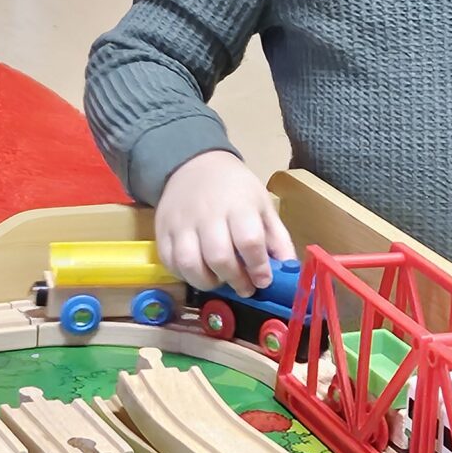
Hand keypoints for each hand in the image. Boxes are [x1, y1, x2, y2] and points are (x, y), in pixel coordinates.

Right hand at [154, 150, 294, 295]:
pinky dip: (184, 276)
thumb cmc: (235, 189)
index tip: (264, 280)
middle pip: (218, 256)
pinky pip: (169, 262)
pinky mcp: (161, 230)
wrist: (194, 165)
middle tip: (244, 287)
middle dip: (235, 280)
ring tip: (219, 281)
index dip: (258, 267)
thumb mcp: (262, 205)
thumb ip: (277, 238)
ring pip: (189, 263)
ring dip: (207, 282)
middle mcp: (207, 213)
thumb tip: (289, 271)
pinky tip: (199, 273)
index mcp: (238, 205)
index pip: (249, 240)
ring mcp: (180, 223)